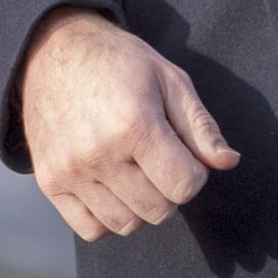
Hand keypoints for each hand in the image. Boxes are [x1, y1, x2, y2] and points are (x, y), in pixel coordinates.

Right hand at [18, 6, 238, 241]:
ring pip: (127, 224)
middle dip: (167, 188)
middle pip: (159, 210)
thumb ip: (200, 125)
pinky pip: (92, 229)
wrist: (51, 48)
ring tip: (130, 168)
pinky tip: (108, 184)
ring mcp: (70, 170)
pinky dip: (106, 216)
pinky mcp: (50, 182)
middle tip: (155, 156)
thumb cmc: (117, 61)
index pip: (185, 186)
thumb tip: (227, 162)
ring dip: (138, 204)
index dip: (194, 172)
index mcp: (133, 124)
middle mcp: (98, 152)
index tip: (181, 150)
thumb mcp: (168, 78)